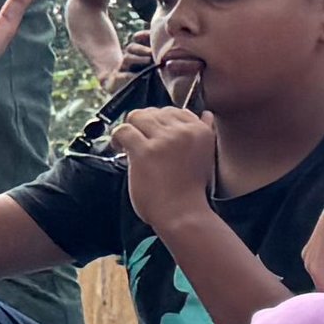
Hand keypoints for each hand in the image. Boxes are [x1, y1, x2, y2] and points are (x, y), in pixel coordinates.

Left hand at [108, 104, 220, 238]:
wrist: (182, 213)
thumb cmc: (190, 190)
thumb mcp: (206, 156)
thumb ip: (204, 133)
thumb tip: (206, 114)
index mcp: (200, 131)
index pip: (174, 110)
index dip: (158, 121)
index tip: (152, 135)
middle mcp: (184, 131)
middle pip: (154, 112)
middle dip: (142, 125)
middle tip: (137, 141)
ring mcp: (164, 140)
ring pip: (137, 116)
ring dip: (129, 129)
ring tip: (126, 144)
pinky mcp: (145, 151)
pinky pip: (124, 130)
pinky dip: (117, 137)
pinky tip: (119, 149)